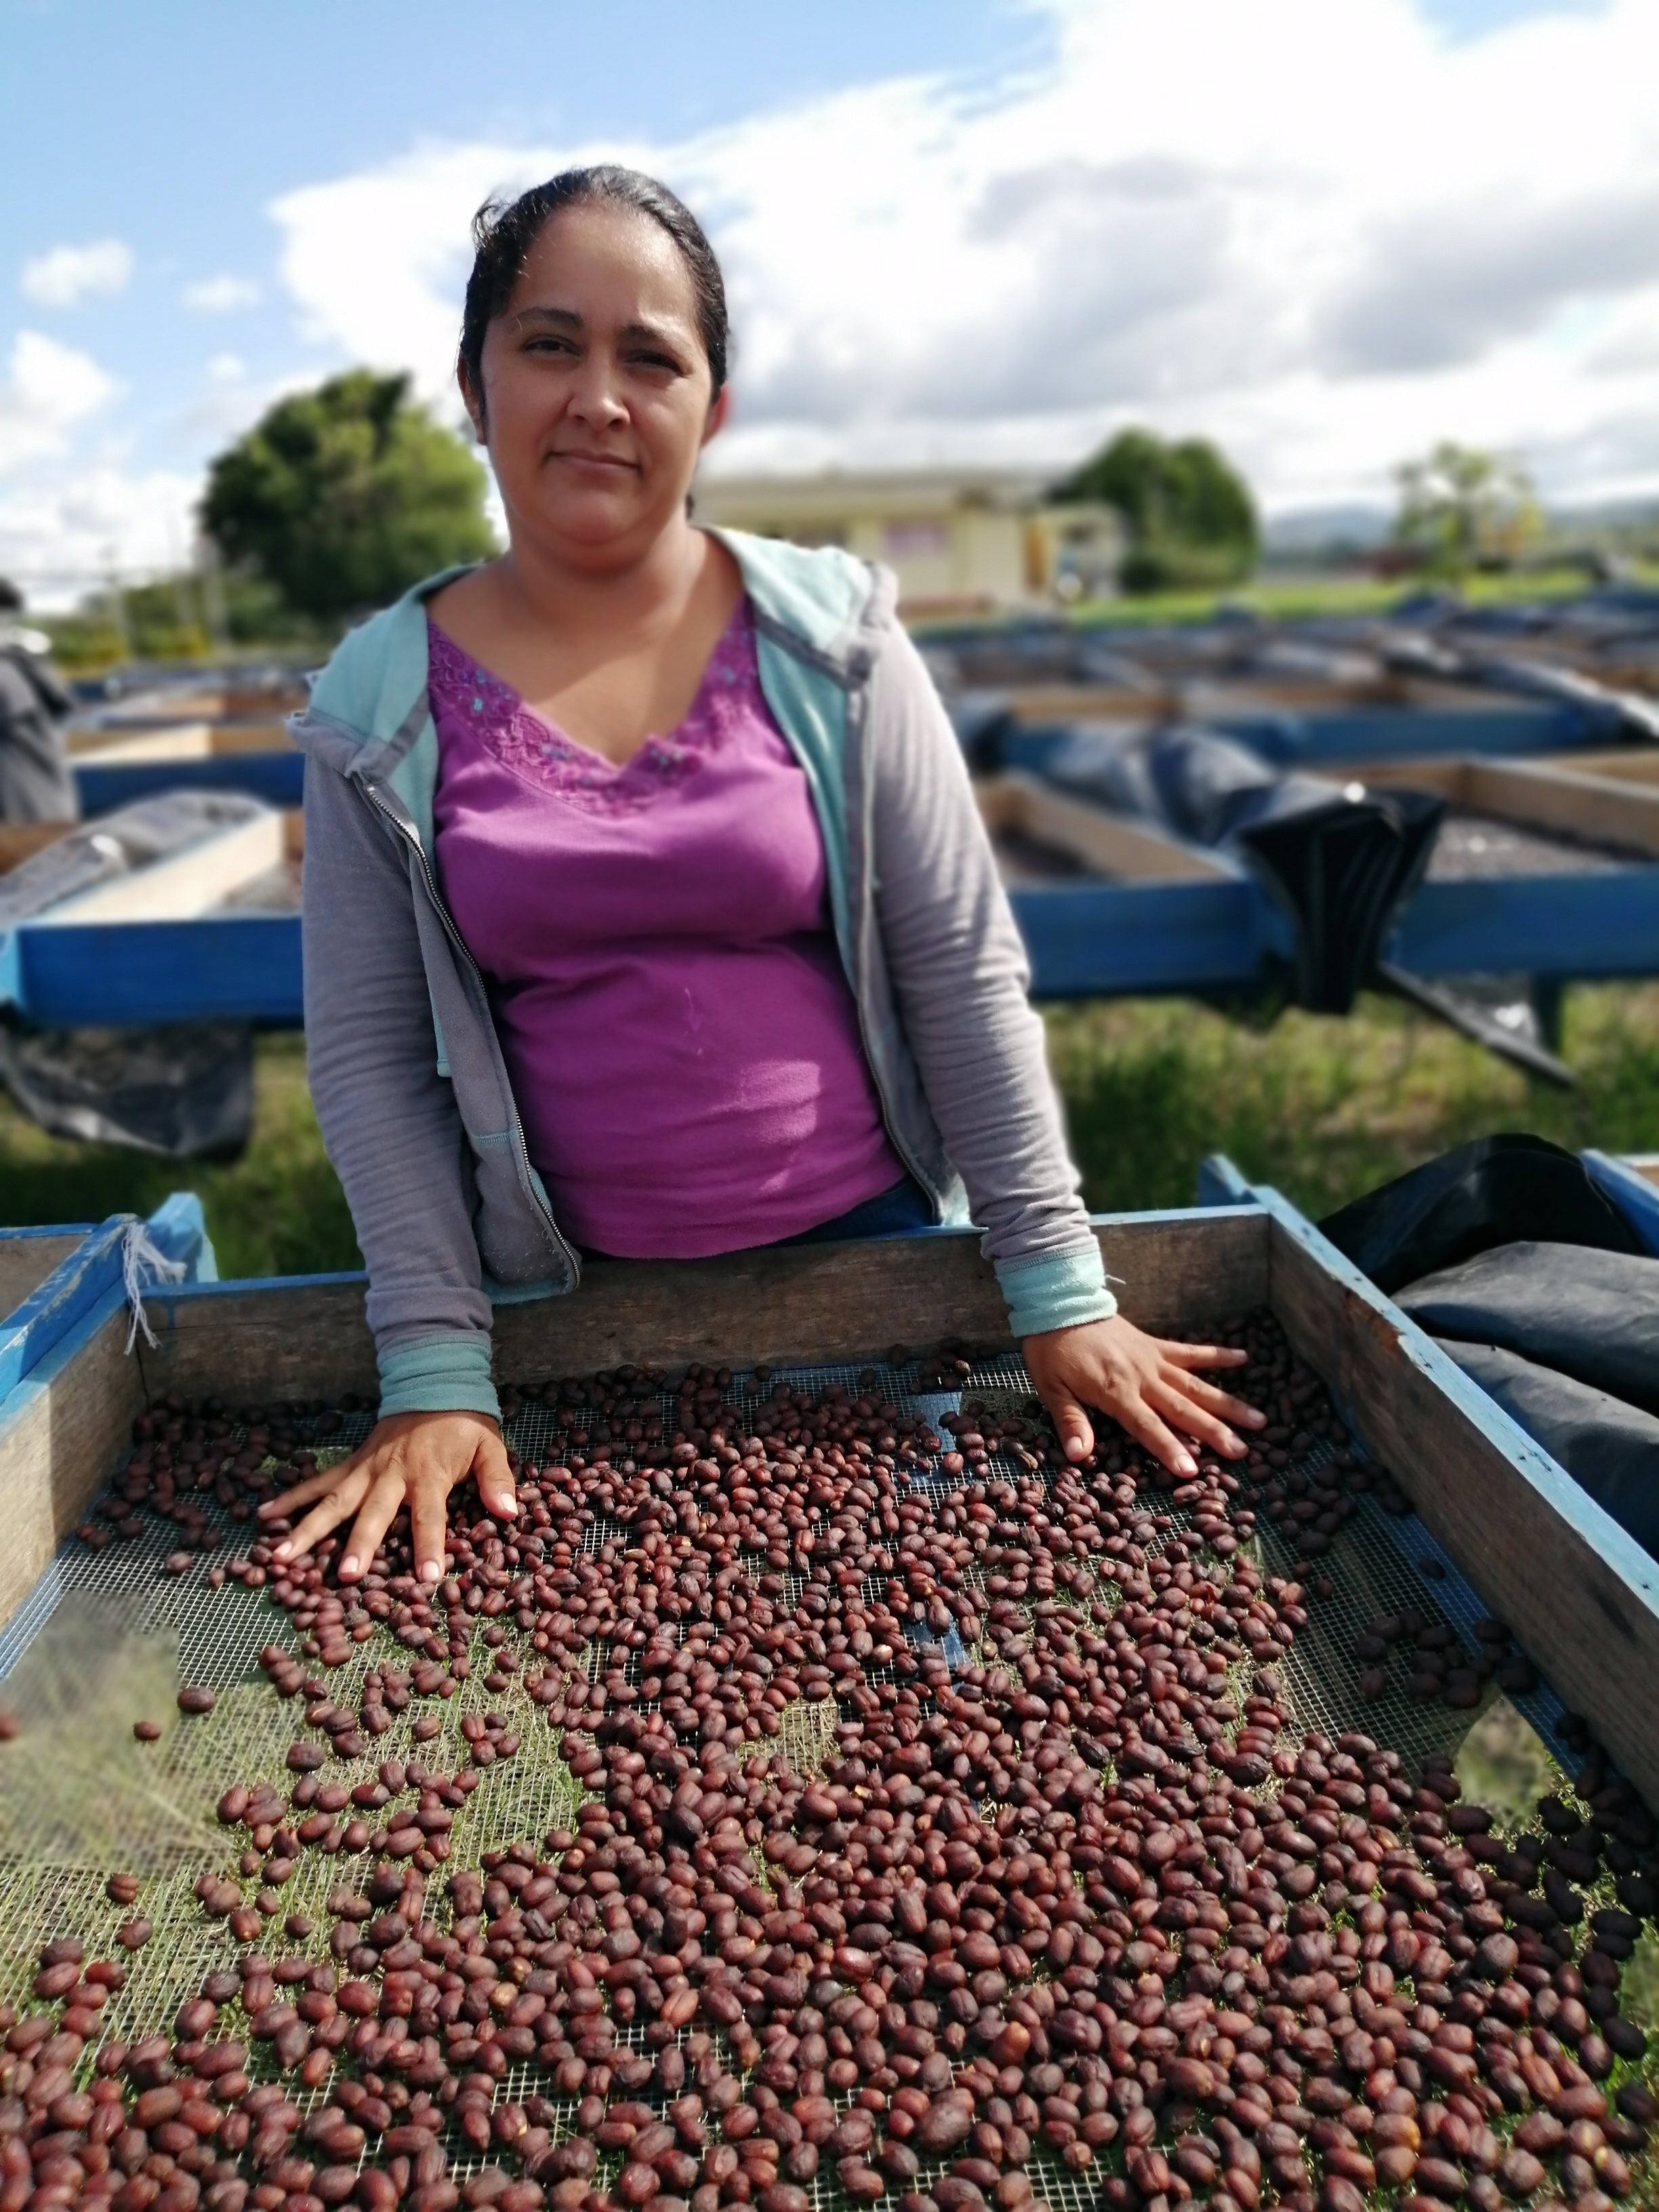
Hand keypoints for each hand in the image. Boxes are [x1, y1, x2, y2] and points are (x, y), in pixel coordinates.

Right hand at [257, 1411, 514, 1585]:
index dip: (429, 1546)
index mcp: (427, 1474)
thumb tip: (510, 1512)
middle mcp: (390, 1474)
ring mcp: (365, 1469)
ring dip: (306, 1529)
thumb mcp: (489, 1447)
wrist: (433, 1384)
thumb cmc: (463, 1426)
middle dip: (359, 1544)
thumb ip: (497, 1479)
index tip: (426, 1578)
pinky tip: (264, 1515)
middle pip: (372, 1513)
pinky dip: (290, 1497)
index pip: (430, 1515)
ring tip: (280, 1556)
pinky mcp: (351, 1464)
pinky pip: (318, 1482)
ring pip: (332, 1501)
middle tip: (345, 1576)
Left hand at [1024, 1314, 1263, 1477]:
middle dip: (1213, 1432)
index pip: (1147, 1426)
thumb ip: (1070, 1421)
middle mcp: (1142, 1377)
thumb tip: (1079, 1455)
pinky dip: (1217, 1355)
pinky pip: (1190, 1351)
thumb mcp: (1051, 1388)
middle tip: (1242, 1451)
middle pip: (1183, 1409)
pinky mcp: (1155, 1345)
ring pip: (1196, 1385)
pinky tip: (1244, 1357)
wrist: (1059, 1304)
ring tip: (1260, 1419)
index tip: (1191, 1471)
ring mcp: (1153, 1360)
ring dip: (1227, 1403)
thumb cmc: (1052, 1351)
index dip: (1169, 1449)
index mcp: (1116, 1391)